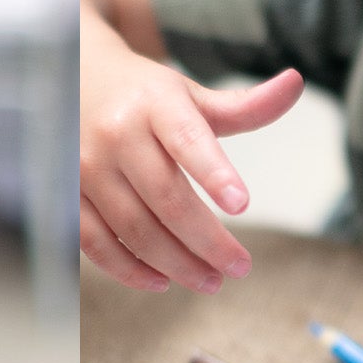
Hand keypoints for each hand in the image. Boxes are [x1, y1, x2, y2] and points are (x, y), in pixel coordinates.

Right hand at [79, 16, 302, 293]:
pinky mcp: (66, 195)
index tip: (242, 205)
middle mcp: (116, 133)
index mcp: (155, 103)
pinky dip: (129, 269)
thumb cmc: (142, 96)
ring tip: (210, 280)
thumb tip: (296, 83)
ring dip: (176, 263)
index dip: (214, 172)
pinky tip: (162, 281)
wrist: (67, 81)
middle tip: (240, 267)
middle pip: (167, 199)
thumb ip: (243, 104)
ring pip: (135, 228)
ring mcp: (85, 166)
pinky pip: (97, 243)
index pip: (188, 139)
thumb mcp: (188, 93)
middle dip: (208, 241)